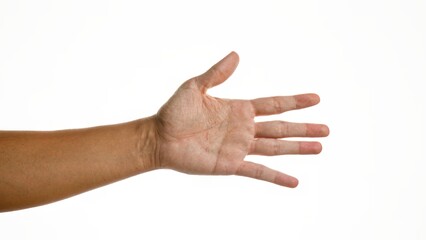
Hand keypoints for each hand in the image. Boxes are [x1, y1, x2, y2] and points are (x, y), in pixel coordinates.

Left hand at [153, 52, 328, 186]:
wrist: (160, 138)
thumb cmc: (174, 112)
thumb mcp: (195, 87)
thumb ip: (217, 74)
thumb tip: (236, 55)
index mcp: (239, 109)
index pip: (274, 104)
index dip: (295, 102)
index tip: (315, 98)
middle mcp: (244, 129)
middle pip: (281, 127)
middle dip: (304, 128)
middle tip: (326, 129)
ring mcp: (239, 147)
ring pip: (275, 147)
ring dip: (297, 148)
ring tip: (319, 148)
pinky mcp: (231, 164)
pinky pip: (258, 171)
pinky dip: (277, 177)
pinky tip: (294, 182)